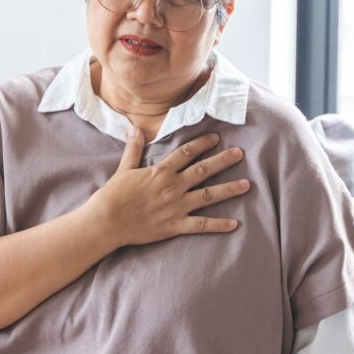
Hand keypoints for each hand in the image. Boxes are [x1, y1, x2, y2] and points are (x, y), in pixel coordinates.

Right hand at [88, 128, 249, 247]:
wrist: (106, 221)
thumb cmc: (113, 196)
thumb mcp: (124, 169)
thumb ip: (133, 149)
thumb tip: (134, 128)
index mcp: (161, 171)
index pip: (186, 152)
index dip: (202, 144)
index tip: (216, 138)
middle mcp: (172, 186)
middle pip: (203, 170)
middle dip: (223, 160)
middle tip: (241, 153)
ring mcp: (176, 206)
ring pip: (208, 195)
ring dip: (228, 189)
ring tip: (246, 185)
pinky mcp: (175, 226)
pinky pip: (201, 225)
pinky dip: (218, 225)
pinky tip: (234, 224)